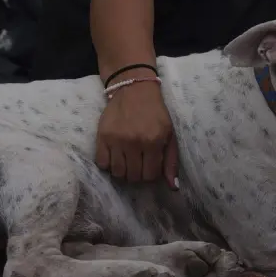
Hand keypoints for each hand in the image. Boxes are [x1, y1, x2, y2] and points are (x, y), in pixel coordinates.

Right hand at [95, 74, 178, 189]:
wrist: (134, 89)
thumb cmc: (155, 113)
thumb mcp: (170, 134)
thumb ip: (171, 161)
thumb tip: (173, 187)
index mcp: (153, 142)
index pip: (150, 175)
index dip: (150, 174)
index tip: (149, 165)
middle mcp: (134, 142)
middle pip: (133, 177)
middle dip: (137, 174)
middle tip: (138, 162)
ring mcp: (116, 140)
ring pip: (117, 173)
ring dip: (123, 171)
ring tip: (127, 160)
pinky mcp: (102, 136)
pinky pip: (102, 163)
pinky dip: (108, 164)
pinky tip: (115, 155)